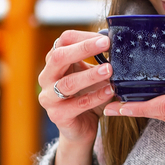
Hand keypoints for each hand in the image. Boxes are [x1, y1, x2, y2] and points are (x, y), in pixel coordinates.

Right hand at [37, 30, 113, 148]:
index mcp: (54, 62)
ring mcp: (49, 97)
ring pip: (68, 83)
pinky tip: (110, 91)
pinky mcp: (58, 116)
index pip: (63, 41)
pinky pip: (78, 104)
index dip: (83, 37)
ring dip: (90, 75)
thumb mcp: (91, 74)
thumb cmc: (87, 96)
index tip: (105, 38)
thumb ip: (99, 60)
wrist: (81, 128)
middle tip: (106, 44)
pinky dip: (96, 97)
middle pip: (59, 57)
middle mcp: (46, 77)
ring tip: (109, 70)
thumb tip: (118, 44)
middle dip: (83, 49)